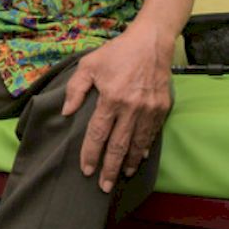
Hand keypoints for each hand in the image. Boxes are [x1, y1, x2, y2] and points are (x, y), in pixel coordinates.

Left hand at [62, 25, 173, 192]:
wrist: (151, 42)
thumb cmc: (117, 53)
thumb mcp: (89, 65)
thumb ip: (75, 89)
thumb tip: (66, 112)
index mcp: (111, 99)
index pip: (98, 134)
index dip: (90, 154)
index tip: (86, 170)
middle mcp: (131, 108)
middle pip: (118, 146)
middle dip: (110, 168)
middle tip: (103, 186)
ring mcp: (149, 109)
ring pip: (138, 144)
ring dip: (129, 163)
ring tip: (122, 177)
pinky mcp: (162, 108)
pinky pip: (152, 134)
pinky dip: (144, 148)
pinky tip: (139, 158)